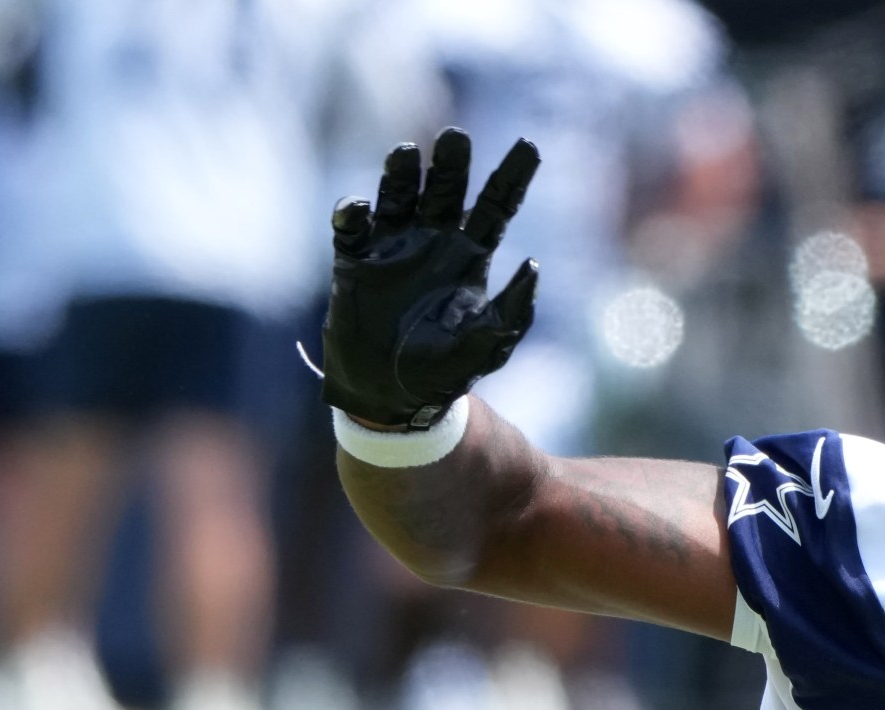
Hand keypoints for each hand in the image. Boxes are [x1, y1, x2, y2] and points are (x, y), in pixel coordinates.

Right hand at [321, 128, 540, 429]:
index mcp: (470, 258)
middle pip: (446, 191)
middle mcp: (433, 243)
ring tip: (406, 153)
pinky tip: (358, 206)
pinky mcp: (354, 263)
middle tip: (456, 139)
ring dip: (401, 175)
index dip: (511, 177)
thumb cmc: (444, 372)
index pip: (495, 207)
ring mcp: (392, 248)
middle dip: (451, 164)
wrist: (392, 396)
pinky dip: (352, 215)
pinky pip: (351, 230)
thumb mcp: (489, 347)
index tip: (529, 146)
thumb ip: (513, 311)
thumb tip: (534, 266)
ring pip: (398, 197)